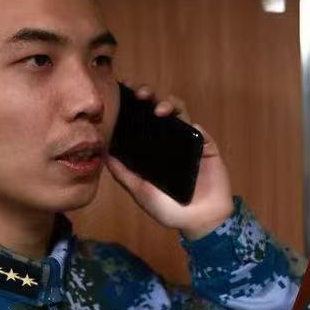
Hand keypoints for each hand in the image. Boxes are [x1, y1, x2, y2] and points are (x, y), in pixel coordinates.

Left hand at [106, 81, 234, 239]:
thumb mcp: (140, 191)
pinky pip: (199, 129)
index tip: (120, 88)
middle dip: (149, 94)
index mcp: (151, 147)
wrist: (199, 221)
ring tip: (158, 109)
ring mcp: (188, 141)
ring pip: (179, 112)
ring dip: (169, 103)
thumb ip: (123, 174)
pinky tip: (184, 125)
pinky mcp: (206, 146)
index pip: (140, 118)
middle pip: (158, 107)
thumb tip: (103, 155)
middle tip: (139, 94)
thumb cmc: (169, 209)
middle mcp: (168, 139)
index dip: (131, 102)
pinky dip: (191, 124)